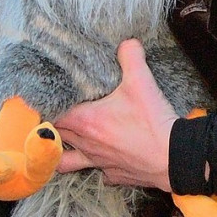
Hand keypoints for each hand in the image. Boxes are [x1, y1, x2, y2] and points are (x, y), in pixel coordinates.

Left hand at [53, 39, 178, 189]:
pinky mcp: (115, 175)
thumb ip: (130, 56)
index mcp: (85, 121)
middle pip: (56, 137)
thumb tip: (127, 42)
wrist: (174, 157)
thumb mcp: (141, 81)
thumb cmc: (152, 122)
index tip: (43, 101)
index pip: (50, 115)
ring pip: (67, 162)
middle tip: (53, 115)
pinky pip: (100, 171)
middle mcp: (86, 144)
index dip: (44, 107)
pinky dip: (99, 165)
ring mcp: (99, 162)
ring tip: (66, 144)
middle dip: (51, 126)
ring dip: (64, 152)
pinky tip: (106, 157)